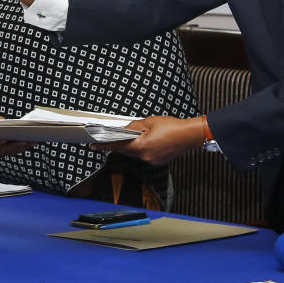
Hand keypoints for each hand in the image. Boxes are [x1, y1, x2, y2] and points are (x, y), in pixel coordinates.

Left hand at [0, 114, 35, 159]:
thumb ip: (6, 123)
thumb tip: (17, 125)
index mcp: (4, 138)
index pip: (18, 139)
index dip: (27, 137)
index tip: (37, 134)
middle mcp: (1, 146)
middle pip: (17, 145)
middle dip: (27, 142)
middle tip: (37, 138)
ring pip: (12, 149)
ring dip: (22, 146)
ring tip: (30, 141)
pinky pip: (3, 151)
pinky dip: (11, 147)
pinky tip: (18, 142)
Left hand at [90, 116, 204, 165]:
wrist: (190, 135)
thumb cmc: (172, 126)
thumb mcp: (149, 121)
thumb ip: (134, 126)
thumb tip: (125, 129)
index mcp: (141, 146)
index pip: (118, 146)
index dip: (105, 146)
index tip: (93, 146)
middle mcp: (145, 156)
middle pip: (127, 151)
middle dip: (120, 144)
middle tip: (111, 138)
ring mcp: (152, 160)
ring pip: (137, 153)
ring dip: (133, 146)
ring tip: (136, 136)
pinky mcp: (159, 161)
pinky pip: (146, 155)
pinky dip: (143, 148)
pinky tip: (148, 141)